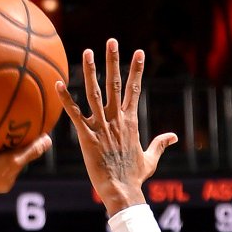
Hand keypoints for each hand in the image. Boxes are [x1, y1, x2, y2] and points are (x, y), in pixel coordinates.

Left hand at [55, 41, 178, 214]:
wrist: (122, 191)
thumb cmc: (135, 177)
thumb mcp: (150, 159)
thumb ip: (160, 144)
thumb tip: (174, 136)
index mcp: (131, 121)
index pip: (134, 89)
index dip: (137, 70)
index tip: (139, 52)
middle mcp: (116, 119)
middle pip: (115, 84)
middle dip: (114, 61)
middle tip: (112, 40)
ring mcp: (101, 127)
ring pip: (95, 93)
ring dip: (90, 71)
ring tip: (87, 52)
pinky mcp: (87, 137)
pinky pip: (75, 115)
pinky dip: (66, 100)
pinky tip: (58, 84)